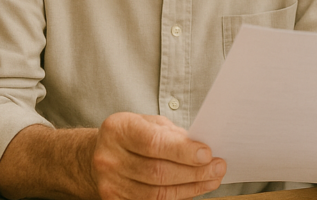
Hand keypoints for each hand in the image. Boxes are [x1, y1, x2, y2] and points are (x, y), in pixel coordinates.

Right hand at [92, 112, 225, 199]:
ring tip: (212, 180)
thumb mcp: (149, 123)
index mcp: (117, 129)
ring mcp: (109, 183)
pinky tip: (193, 190)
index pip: (153, 142)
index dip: (182, 151)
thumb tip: (202, 151)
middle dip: (193, 172)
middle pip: (157, 171)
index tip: (207, 154)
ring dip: (190, 188)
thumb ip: (172, 135)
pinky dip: (177, 198)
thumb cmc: (132, 136)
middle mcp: (108, 157)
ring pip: (157, 192)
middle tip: (218, 168)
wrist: (99, 155)